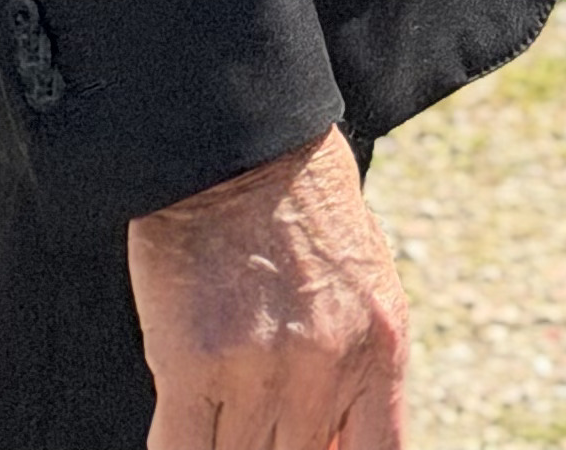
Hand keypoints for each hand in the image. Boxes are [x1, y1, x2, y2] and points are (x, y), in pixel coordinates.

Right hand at [130, 128, 408, 449]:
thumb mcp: (364, 282)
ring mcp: (261, 371)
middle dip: (273, 449)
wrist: (244, 146)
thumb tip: (335, 442)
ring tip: (222, 414)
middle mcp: (327, 368)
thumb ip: (357, 368)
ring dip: (228, 448)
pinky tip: (183, 431)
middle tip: (257, 423)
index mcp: (382, 346)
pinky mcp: (193, 366)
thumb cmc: (305, 206)